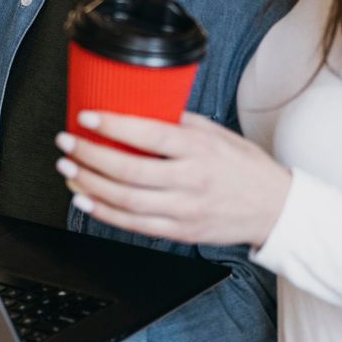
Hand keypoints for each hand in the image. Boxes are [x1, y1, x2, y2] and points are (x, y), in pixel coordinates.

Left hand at [55, 111, 292, 247]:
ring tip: (69, 170)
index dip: (113, 126)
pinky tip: (86, 200)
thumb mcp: (218, 135)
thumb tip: (142, 109)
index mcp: (200, 150)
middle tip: (67, 144)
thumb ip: (180, 124)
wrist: (274, 209)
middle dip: (90, 156)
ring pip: (126, 201)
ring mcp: (184, 210)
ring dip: (90, 185)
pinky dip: (105, 213)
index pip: (149, 136)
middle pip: (129, 171)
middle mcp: (191, 180)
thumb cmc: (246, 168)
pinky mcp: (180, 231)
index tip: (87, 117)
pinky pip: (134, 225)